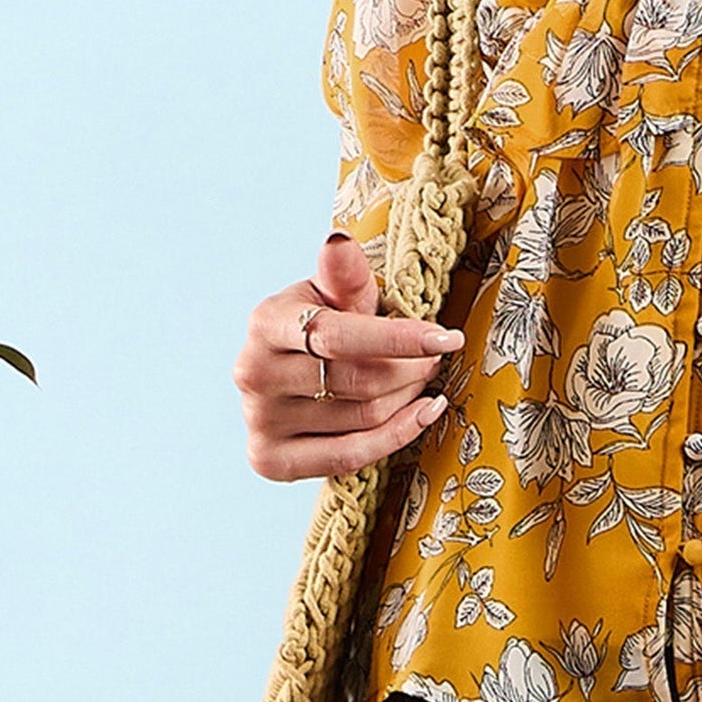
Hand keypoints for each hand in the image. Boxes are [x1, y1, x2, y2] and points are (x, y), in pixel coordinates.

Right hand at [234, 229, 462, 481]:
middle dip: (412, 368)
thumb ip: (343, 274)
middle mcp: (253, 373)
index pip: (339, 336)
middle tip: (437, 356)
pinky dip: (396, 436)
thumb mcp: (331, 292)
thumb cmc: (319, 323)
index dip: (400, 338)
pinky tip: (424, 413)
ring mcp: (258, 421)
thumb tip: (338, 241)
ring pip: (362, 418)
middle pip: (359, 381)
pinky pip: (348, 457)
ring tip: (422, 378)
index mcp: (265, 323)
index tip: (448, 338)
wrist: (282, 368)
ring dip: (408, 397)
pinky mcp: (268, 459)